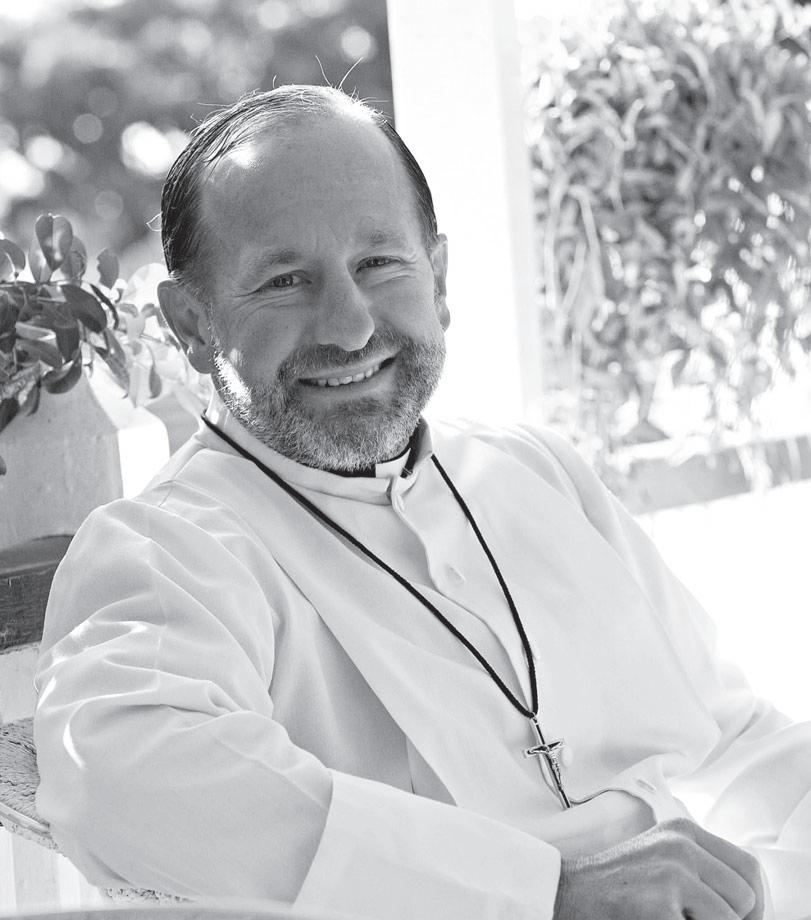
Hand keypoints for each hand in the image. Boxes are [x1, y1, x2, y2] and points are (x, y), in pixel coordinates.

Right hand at [553, 817, 763, 919]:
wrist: (570, 894)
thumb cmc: (619, 887)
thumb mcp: (663, 861)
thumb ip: (702, 868)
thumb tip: (750, 902)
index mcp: (684, 830)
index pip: (748, 867)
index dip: (754, 903)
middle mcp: (681, 843)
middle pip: (746, 895)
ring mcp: (672, 871)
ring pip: (731, 918)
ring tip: (675, 918)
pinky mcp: (662, 901)